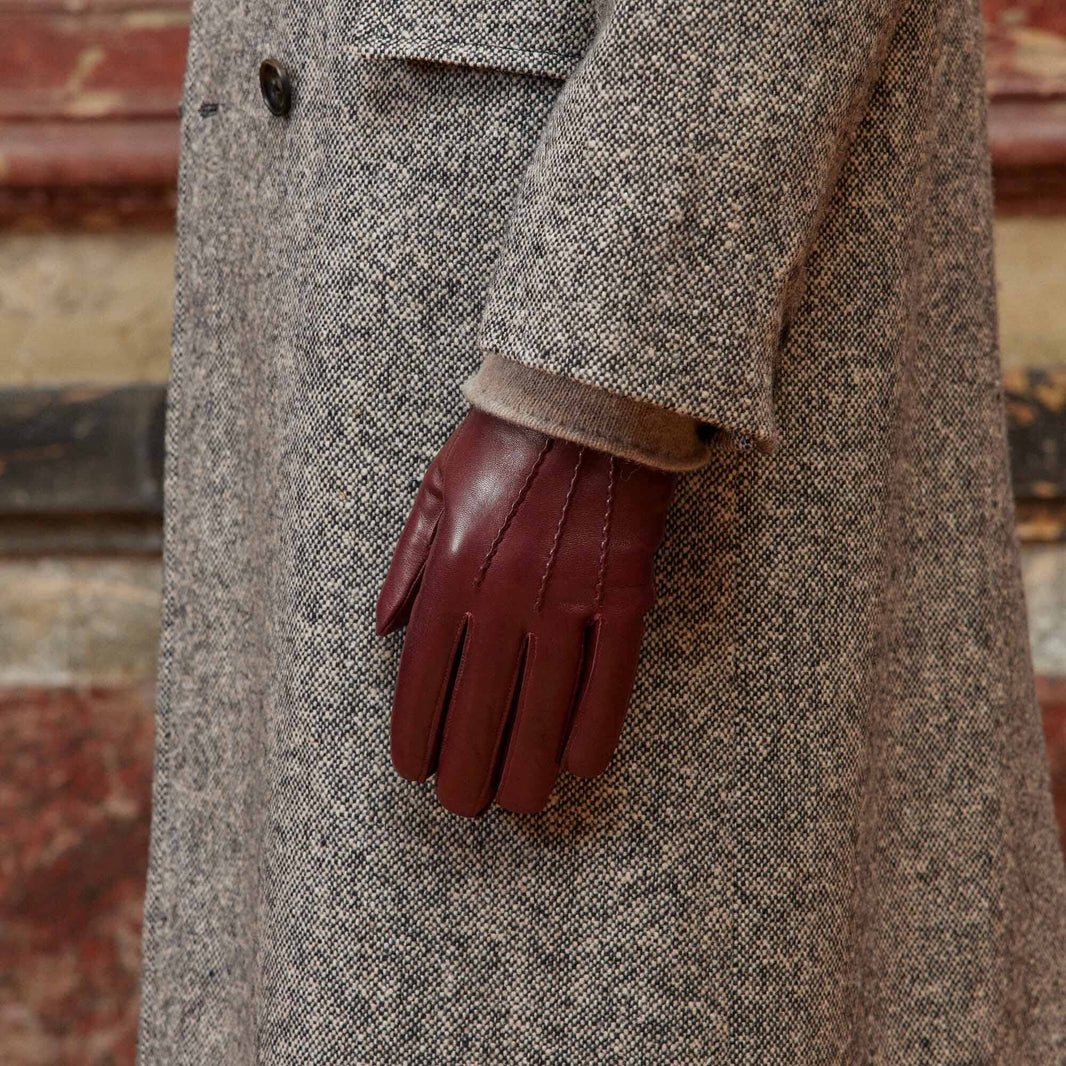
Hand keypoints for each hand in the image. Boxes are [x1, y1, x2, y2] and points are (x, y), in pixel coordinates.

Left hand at [376, 408, 675, 815]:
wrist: (590, 396)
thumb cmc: (506, 440)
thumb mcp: (436, 488)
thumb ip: (407, 564)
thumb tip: (383, 631)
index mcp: (455, 568)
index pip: (424, 674)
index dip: (416, 730)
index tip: (414, 769)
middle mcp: (507, 594)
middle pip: (481, 706)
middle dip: (466, 769)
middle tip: (462, 806)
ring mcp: (570, 598)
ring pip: (544, 708)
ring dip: (527, 767)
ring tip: (515, 804)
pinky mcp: (625, 594)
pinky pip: (612, 679)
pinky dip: (595, 728)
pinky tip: (579, 763)